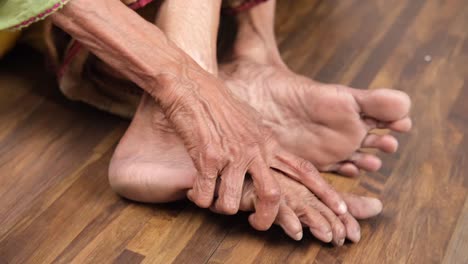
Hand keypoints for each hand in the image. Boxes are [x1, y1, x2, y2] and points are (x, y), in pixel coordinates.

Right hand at [155, 61, 346, 230]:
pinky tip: (195, 190)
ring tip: (213, 199)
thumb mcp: (250, 121)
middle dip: (266, 218)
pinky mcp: (208, 157)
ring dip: (221, 206)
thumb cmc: (219, 102)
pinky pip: (205, 194)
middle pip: (272, 195)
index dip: (325, 191)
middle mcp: (255, 150)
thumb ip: (261, 142)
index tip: (341, 209)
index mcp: (268, 142)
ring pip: (231, 202)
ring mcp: (232, 154)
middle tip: (257, 224)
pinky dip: (199, 198)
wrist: (192, 86)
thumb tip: (267, 155)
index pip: (303, 169)